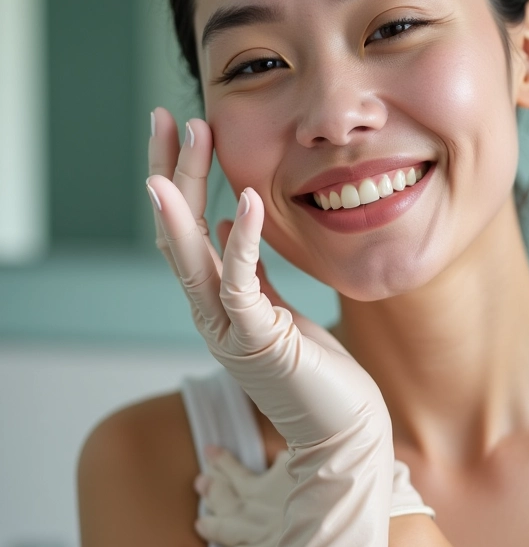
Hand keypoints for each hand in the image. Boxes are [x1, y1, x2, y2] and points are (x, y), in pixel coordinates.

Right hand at [147, 109, 392, 546]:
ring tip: (189, 137)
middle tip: (166, 116)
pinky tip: (245, 198)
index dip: (180, 181)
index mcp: (222, 303)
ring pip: (190, 253)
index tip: (183, 132)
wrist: (344, 430)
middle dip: (170, 172)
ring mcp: (229, 328)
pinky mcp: (257, 341)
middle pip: (176, 233)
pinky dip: (240, 240)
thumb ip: (254, 276)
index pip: (188, 232)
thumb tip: (231, 231)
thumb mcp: (281, 313)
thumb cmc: (319, 374)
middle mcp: (214, 313)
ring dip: (185, 193)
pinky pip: (239, 283)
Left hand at [194, 446, 435, 546]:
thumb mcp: (311, 464)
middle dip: (211, 489)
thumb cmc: (325, 495)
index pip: (235, 470)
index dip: (221, 460)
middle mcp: (253, 511)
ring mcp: (255, 537)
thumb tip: (289, 437)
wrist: (333, 534)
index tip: (209, 449)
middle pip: (224, 499)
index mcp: (262, 487)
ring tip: (200, 523)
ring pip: (224, 530)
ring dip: (211, 525)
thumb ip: (296, 452)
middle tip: (199, 481)